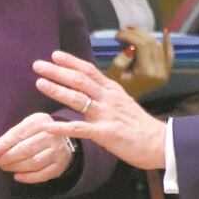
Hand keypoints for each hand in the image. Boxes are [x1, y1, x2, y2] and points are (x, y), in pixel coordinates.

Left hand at [0, 112, 73, 183]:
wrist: (61, 140)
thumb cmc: (37, 133)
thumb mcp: (25, 127)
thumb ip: (10, 137)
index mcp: (41, 121)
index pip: (20, 134)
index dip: (4, 144)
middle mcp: (52, 135)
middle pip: (26, 149)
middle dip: (8, 157)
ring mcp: (58, 151)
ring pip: (34, 162)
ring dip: (16, 167)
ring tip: (4, 167)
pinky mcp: (60, 165)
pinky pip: (42, 175)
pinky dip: (28, 177)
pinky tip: (17, 176)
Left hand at [33, 50, 166, 169]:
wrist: (160, 143)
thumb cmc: (140, 125)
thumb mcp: (123, 102)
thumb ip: (106, 94)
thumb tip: (90, 85)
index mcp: (112, 90)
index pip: (89, 70)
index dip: (71, 62)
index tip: (54, 55)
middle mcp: (108, 98)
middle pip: (79, 80)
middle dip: (57, 71)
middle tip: (37, 64)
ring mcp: (106, 115)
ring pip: (77, 98)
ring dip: (56, 90)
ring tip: (39, 83)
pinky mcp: (105, 133)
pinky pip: (79, 128)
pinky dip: (61, 126)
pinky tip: (47, 125)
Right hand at [103, 28, 173, 98]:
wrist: (124, 105)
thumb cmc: (115, 88)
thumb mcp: (113, 74)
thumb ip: (121, 60)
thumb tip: (130, 47)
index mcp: (147, 73)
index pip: (141, 45)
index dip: (129, 35)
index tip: (117, 35)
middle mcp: (159, 73)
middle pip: (151, 43)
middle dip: (136, 33)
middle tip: (123, 31)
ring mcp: (164, 73)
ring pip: (158, 46)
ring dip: (146, 36)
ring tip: (132, 31)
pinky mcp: (165, 73)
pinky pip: (169, 56)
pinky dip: (167, 44)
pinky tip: (166, 31)